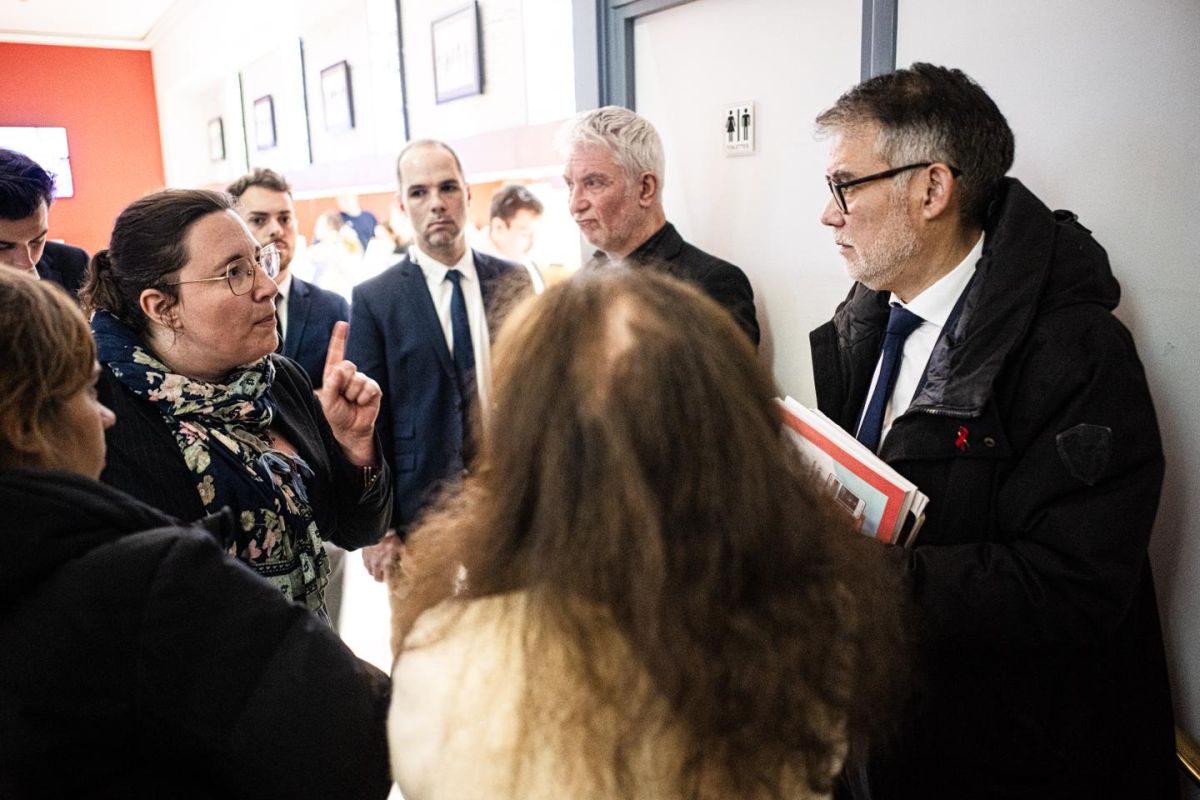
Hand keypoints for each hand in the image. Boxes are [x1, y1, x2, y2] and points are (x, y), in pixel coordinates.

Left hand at [319, 321, 381, 464]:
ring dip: (352, 394)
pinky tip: (361, 404)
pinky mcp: (374, 389)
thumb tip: (342, 368)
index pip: (337, 354)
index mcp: (334, 373)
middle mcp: (349, 374)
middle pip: (348, 366)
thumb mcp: (327, 400)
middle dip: (343, 383)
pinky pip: (369, 388)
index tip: (342, 324)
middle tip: (342, 397)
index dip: (339, 339)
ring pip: (358, 379)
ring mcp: (362, 381)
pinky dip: (363, 398)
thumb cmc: (336, 414)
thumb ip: (332, 383)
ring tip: (351, 402)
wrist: (350, 430)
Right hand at [362, 532, 404, 582]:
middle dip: (382, 578)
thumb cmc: (389, 538)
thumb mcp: (400, 545)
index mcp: (386, 565)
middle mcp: (376, 565)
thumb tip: (407, 558)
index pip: (387, 579)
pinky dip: (369, 566)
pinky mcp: (364, 555)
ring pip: (370, 572)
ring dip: (375, 572)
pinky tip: (373, 562)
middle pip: (377, 578)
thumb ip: (402, 554)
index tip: (393, 580)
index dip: (391, 580)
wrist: (375, 531)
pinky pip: (365, 565)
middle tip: (385, 576)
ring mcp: (369, 561)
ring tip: (379, 569)